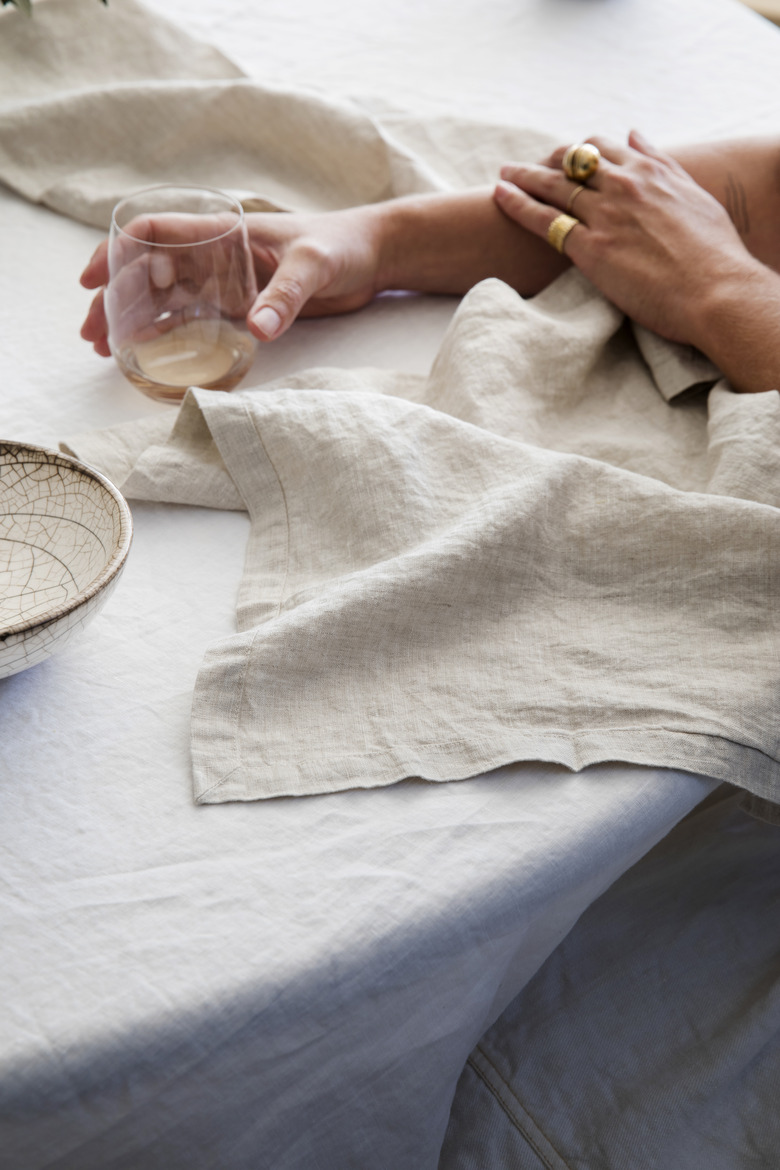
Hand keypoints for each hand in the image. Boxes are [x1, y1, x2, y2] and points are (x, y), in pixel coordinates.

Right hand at [81, 205, 383, 354]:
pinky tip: (148, 356)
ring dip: (134, 320)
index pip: (153, 233)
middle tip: (93, 335)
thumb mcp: (314, 266)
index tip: (93, 279)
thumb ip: (286, 296)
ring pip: (163, 298)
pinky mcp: (240, 305)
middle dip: (114, 298)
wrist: (372, 256)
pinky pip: (192, 319)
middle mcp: (215, 255)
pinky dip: (166, 334)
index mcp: (222, 232)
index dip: (116, 251)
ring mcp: (224, 281)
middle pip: (147, 272)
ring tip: (108, 351)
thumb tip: (256, 330)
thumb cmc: (342, 245)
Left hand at [493, 130, 766, 350]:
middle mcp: (624, 185)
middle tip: (527, 166)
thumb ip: (663, 163)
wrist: (716, 291)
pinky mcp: (590, 247)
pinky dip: (517, 204)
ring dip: (523, 175)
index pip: (603, 148)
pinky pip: (543, 219)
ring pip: (553, 184)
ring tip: (504, 175)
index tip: (566, 159)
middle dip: (547, 160)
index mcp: (650, 172)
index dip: (579, 152)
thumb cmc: (713, 254)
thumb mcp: (694, 195)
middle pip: (572, 161)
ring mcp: (604, 215)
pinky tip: (500, 195)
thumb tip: (637, 134)